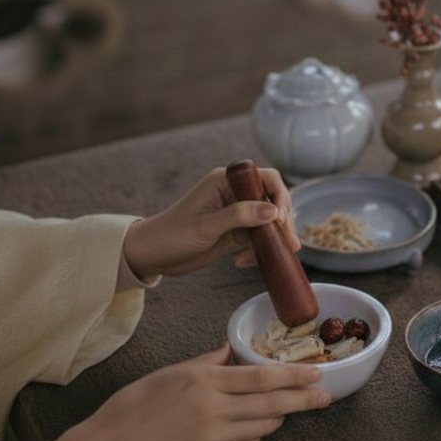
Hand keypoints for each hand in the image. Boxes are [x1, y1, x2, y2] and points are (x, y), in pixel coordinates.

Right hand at [50, 344, 329, 440]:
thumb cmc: (135, 404)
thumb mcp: (172, 371)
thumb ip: (207, 361)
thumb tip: (231, 349)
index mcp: (205, 380)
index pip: (261, 377)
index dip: (293, 375)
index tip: (317, 372)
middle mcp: (214, 409)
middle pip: (272, 404)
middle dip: (304, 399)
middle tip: (326, 396)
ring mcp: (214, 438)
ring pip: (263, 428)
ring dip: (279, 417)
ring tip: (289, 408)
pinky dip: (256, 436)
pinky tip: (257, 429)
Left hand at [123, 166, 300, 277]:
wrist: (152, 256)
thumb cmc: (172, 234)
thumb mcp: (207, 225)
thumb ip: (240, 216)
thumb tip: (274, 212)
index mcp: (226, 181)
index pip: (265, 178)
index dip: (279, 195)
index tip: (280, 218)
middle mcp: (234, 194)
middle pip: (272, 201)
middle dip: (281, 222)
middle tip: (288, 243)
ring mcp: (236, 214)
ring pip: (268, 222)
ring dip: (273, 239)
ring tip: (275, 256)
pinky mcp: (235, 232)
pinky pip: (257, 238)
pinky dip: (258, 250)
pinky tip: (242, 263)